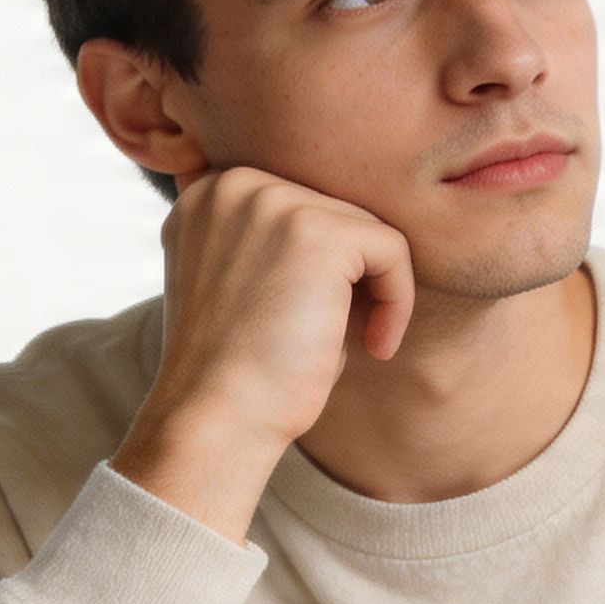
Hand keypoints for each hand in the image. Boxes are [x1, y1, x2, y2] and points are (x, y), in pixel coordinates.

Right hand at [106, 165, 413, 542]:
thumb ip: (273, 238)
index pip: (296, 203)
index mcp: (207, 194)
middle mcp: (233, 185)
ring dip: (373, 288)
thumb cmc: (235, 369)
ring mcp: (273, 201)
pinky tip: (374, 348)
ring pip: (365, 227)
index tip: (310, 318)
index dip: (318, 265)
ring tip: (354, 343)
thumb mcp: (238, 283)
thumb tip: (352, 223)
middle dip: (348, 274)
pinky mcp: (317, 231)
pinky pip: (392, 250)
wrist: (215, 418)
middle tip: (335, 335)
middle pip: (333, 209)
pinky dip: (397, 301)